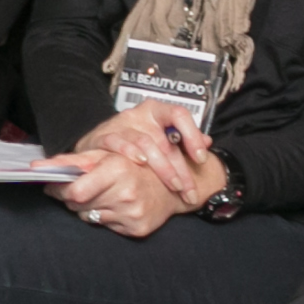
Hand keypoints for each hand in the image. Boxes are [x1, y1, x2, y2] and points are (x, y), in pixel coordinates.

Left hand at [44, 147, 201, 237]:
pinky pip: (106, 227)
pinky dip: (104, 217)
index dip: (59, 191)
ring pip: (90, 217)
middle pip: (79, 206)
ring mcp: (133, 213)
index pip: (75, 192)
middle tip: (78, 190)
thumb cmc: (133, 166)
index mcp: (116, 169)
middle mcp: (125, 192)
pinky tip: (115, 207)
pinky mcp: (138, 229)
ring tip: (102, 195)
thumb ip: (72, 160)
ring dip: (88, 208)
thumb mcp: (105, 154)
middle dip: (71, 198)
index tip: (53, 186)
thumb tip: (38, 166)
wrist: (170, 185)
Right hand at [69, 108, 223, 204]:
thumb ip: (182, 141)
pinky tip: (141, 164)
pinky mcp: (103, 136)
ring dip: (163, 168)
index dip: (193, 135)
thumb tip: (208, 141)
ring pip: (146, 143)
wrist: (95, 149)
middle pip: (165, 139)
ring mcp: (120, 125)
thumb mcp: (160, 140)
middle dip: (181, 169)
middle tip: (190, 191)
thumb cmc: (132, 144)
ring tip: (174, 188)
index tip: (201, 158)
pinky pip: (118, 142)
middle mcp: (139, 115)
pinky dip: (130, 152)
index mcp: (156, 112)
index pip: (179, 114)